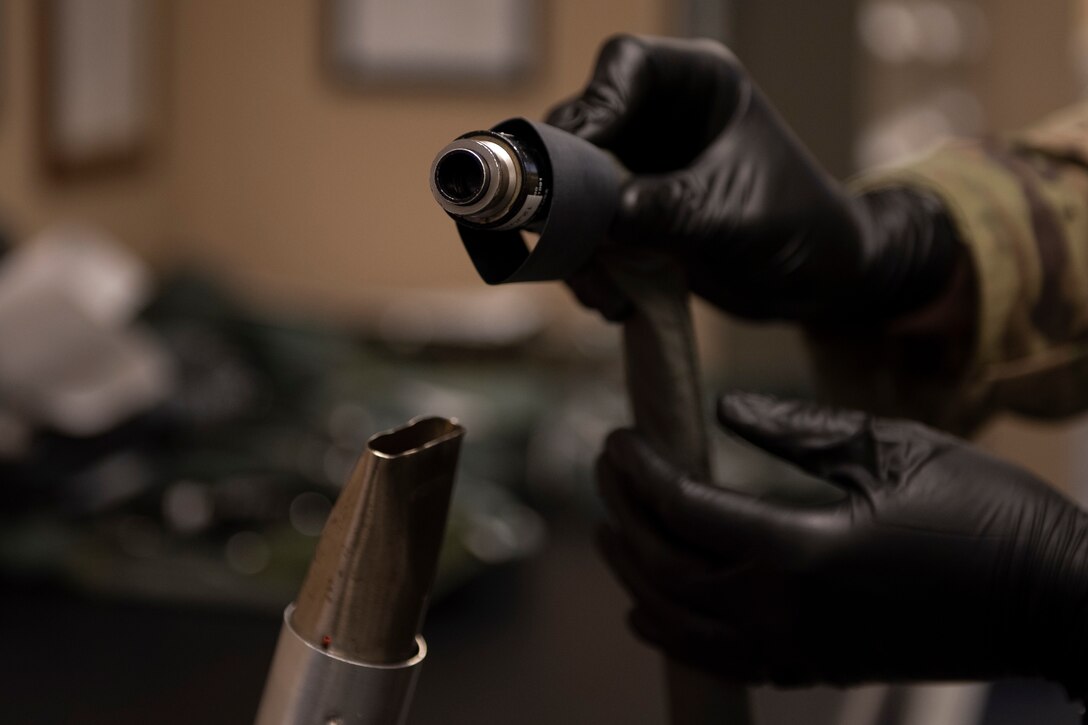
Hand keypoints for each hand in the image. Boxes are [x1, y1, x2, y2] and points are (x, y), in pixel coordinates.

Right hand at [548, 35, 957, 322]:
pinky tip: (613, 300)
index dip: (593, 109)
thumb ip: (671, 210)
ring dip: (576, 244)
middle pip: (580, 130)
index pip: (624, 68)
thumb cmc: (801, 228)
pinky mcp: (629, 214)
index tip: (575, 164)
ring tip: (604, 293)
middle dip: (570, 192)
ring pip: (570, 189)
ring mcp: (639, 166)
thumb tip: (604, 217)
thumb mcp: (735, 216)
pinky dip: (590, 268)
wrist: (819, 283)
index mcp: (697, 86)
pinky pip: (584, 232)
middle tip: (571, 241)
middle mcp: (659, 118)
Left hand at [597, 392, 1087, 694]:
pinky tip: (649, 616)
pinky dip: (674, 636)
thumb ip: (801, 431)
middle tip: (605, 470)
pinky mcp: (818, 669)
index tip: (617, 436)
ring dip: (634, 577)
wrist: (1056, 600)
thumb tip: (726, 412)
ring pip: (682, 625)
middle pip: (667, 568)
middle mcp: (786, 612)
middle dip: (624, 515)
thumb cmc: (987, 513)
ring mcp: (800, 651)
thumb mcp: (895, 449)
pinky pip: (722, 660)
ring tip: (608, 534)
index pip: (685, 510)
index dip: (641, 471)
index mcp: (801, 551)